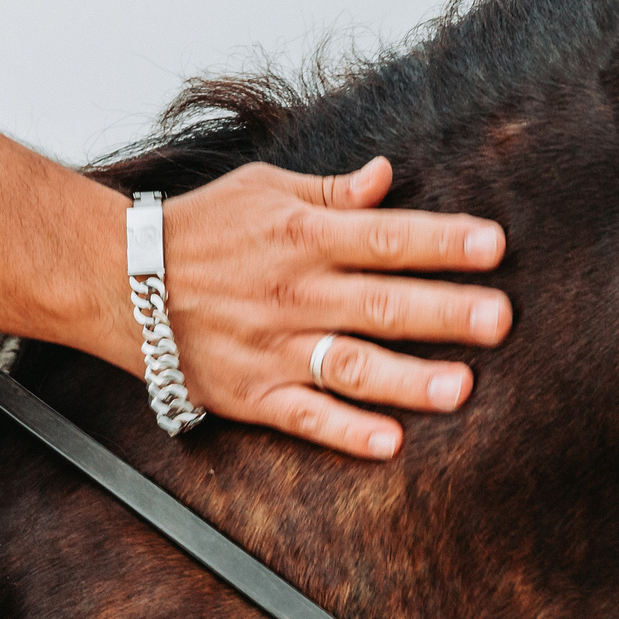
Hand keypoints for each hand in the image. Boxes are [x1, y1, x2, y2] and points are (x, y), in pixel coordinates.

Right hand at [156, 157, 509, 458]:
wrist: (117, 278)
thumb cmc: (198, 229)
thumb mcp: (265, 189)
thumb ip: (332, 191)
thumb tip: (386, 176)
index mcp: (304, 234)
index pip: (388, 237)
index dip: (443, 242)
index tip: (495, 246)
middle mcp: (295, 291)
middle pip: (382, 302)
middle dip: (445, 311)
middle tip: (501, 320)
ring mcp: (274, 346)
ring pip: (351, 364)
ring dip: (408, 378)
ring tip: (461, 388)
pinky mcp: (251, 391)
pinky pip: (305, 415)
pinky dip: (346, 431)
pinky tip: (389, 442)